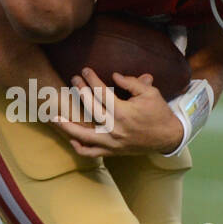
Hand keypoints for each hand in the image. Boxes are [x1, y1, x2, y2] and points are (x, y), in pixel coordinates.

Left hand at [53, 67, 182, 156]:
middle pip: (90, 108)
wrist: (168, 137)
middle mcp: (115, 128)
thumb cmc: (159, 113)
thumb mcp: (150, 93)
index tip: (84, 70)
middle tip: (73, 80)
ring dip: (67, 126)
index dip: (91, 79)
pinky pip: (92, 153)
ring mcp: (112, 142)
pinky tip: (71, 139)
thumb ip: (132, 83)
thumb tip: (114, 76)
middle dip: (80, 91)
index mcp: (124, 112)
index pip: (101, 93)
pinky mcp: (113, 151)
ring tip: (54, 117)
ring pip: (84, 135)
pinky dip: (80, 148)